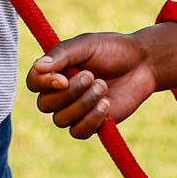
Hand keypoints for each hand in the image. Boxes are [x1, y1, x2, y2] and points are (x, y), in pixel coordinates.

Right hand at [28, 27, 176, 138]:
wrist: (143, 64)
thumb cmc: (112, 50)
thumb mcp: (85, 45)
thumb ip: (61, 54)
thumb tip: (39, 67)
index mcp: (54, 71)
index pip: (33, 83)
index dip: (44, 84)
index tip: (63, 78)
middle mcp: (59, 93)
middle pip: (45, 104)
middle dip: (70, 93)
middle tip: (92, 76)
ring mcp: (75, 110)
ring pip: (61, 120)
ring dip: (83, 104)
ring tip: (103, 86)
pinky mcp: (92, 124)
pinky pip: (79, 132)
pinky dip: (91, 119)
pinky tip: (106, 104)